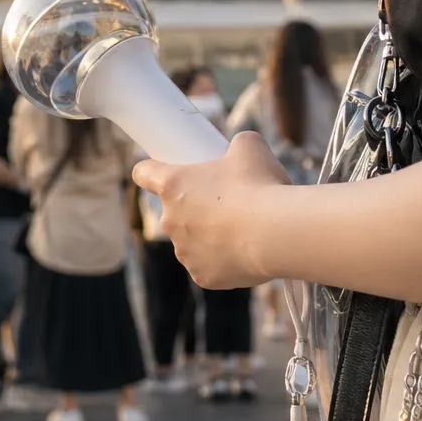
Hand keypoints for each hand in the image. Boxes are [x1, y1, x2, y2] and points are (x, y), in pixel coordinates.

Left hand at [132, 132, 288, 289]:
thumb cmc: (260, 186)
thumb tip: (239, 148)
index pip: (144, 174)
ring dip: (208, 235)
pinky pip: (209, 266)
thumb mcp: (250, 147)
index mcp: (173, 185)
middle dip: (195, 207)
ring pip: (191, 241)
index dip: (151, 170)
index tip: (162, 170)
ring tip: (242, 228)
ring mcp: (184, 251)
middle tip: (226, 202)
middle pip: (174, 211)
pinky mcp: (202, 276)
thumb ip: (237, 143)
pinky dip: (222, 261)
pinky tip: (243, 252)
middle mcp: (170, 220)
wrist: (278, 233)